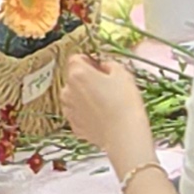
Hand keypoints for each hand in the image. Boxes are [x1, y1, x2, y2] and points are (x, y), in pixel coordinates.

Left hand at [56, 50, 154, 177]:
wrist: (124, 135)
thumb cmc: (124, 103)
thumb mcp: (123, 74)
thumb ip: (109, 64)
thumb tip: (103, 66)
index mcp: (78, 74)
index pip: (76, 58)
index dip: (89, 61)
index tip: (99, 66)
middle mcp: (68, 90)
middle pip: (74, 78)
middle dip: (87, 79)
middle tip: (106, 86)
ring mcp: (69, 109)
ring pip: (74, 96)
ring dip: (84, 96)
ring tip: (105, 102)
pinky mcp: (74, 125)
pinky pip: (78, 113)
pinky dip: (86, 112)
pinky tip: (101, 115)